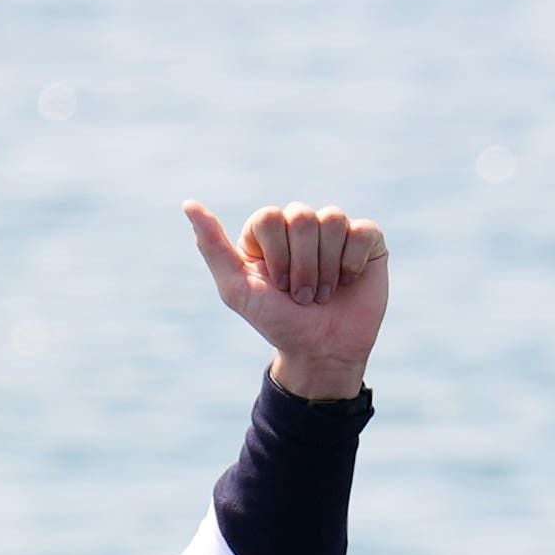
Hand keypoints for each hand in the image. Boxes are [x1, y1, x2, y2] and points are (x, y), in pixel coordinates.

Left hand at [185, 199, 383, 402]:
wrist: (321, 350)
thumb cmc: (276, 321)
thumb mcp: (237, 289)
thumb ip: (212, 247)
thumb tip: (188, 204)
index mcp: (266, 235)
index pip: (268, 217)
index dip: (275, 254)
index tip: (275, 285)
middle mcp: (299, 227)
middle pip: (301, 217)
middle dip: (301, 265)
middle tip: (300, 295)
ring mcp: (334, 230)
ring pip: (332, 219)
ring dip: (325, 267)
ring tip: (322, 293)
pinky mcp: (367, 238)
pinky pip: (362, 230)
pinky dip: (352, 263)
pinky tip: (348, 281)